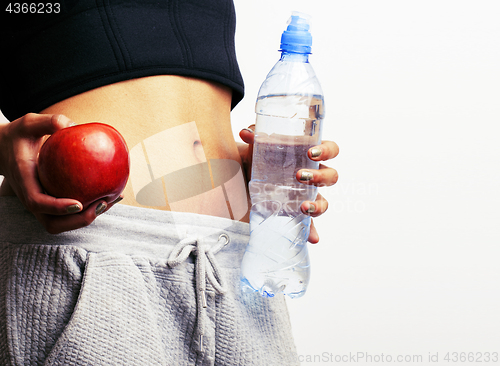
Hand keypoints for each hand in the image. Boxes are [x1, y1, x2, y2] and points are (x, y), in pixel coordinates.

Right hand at [0, 113, 121, 233]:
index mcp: (23, 180)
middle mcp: (31, 197)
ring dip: (87, 218)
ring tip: (110, 201)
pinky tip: (111, 194)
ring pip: (62, 223)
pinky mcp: (50, 204)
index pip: (37, 202)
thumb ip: (50, 122)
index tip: (78, 203)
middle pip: (52, 223)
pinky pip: (69, 214)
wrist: (3, 149)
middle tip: (102, 204)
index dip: (57, 207)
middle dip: (78, 220)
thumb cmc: (19, 135)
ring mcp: (40, 205)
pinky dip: (89, 208)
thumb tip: (75, 125)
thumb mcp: (30, 123)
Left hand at [238, 125, 338, 243]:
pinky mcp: (296, 213)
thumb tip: (246, 133)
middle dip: (319, 177)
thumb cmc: (260, 159)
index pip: (331, 150)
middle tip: (299, 175)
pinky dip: (312, 232)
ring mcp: (306, 196)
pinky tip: (312, 238)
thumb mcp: (257, 149)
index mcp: (310, 156)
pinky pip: (310, 224)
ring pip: (324, 201)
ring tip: (303, 206)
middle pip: (331, 176)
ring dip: (318, 205)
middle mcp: (313, 176)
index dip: (327, 150)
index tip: (311, 152)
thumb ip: (255, 139)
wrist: (245, 180)